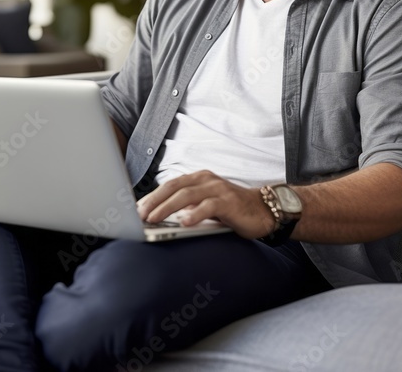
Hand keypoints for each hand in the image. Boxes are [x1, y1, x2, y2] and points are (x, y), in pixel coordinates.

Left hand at [136, 170, 274, 238]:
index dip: (152, 196)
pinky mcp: (229, 202)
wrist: (264, 210)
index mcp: (198, 178)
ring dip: (167, 207)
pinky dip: (194, 214)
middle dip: (154, 201)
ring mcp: (218, 189)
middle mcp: (206, 180)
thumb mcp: (206, 205)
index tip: (136, 208)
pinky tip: (184, 223)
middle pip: (174, 187)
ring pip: (187, 196)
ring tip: (154, 218)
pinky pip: (208, 207)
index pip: (170, 184)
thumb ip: (188, 207)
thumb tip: (161, 217)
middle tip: (140, 215)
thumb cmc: (232, 209)